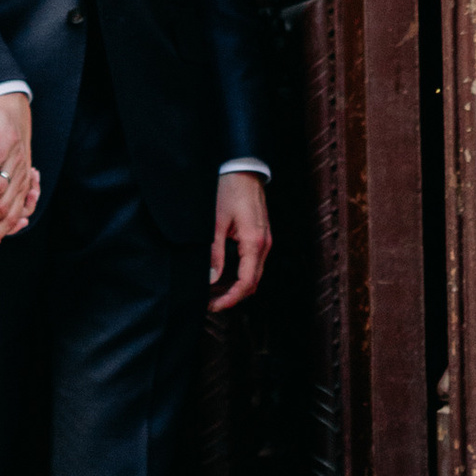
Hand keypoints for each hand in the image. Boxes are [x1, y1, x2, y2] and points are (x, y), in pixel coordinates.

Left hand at [209, 170, 270, 312]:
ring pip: (254, 274)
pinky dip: (241, 275)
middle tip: (210, 303)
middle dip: (232, 297)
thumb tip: (212, 279)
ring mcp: (265, 241)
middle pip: (252, 283)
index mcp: (254, 243)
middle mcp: (264, 245)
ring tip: (214, 292)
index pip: (246, 283)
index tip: (213, 306)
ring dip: (236, 287)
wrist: (243, 169)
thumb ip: (214, 252)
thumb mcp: (216, 222)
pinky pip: (253, 263)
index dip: (230, 299)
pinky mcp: (261, 236)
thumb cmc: (229, 190)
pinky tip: (224, 276)